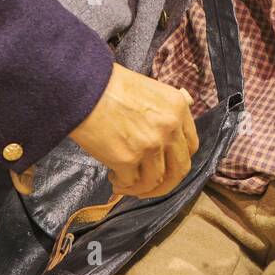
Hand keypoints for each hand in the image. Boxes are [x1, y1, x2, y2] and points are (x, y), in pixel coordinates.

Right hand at [69, 63, 198, 198]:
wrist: (83, 87)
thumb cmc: (110, 86)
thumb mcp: (150, 90)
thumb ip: (166, 110)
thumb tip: (177, 122)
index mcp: (178, 109)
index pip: (191, 147)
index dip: (178, 162)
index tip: (166, 168)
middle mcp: (169, 128)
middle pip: (179, 169)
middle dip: (165, 185)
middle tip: (149, 188)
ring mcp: (150, 145)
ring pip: (155, 181)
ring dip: (140, 188)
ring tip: (125, 183)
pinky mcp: (127, 159)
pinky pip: (131, 183)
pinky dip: (123, 186)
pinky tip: (114, 178)